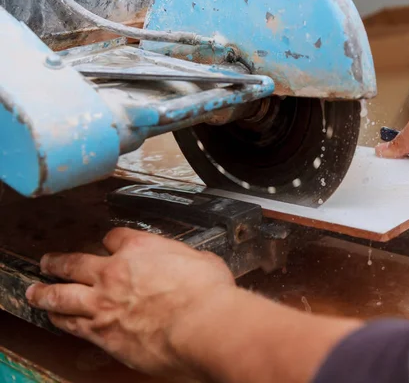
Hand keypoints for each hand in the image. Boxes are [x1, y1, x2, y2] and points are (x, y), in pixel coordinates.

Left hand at [26, 228, 234, 377]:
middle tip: (49, 261)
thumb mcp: (203, 262)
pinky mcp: (102, 333)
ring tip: (37, 291)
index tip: (111, 245)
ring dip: (46, 292)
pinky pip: (71, 324)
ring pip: (62, 294)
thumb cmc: (208, 294)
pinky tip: (56, 318)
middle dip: (59, 262)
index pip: (115, 238)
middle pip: (74, 262)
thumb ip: (187, 261)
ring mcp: (103, 303)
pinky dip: (60, 320)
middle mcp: (115, 272)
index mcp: (141, 248)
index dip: (112, 241)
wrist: (203, 325)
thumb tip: (194, 265)